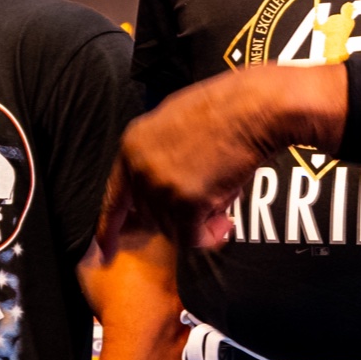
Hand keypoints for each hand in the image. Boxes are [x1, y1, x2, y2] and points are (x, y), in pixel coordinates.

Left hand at [117, 67, 328, 245]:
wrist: (255, 108)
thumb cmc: (227, 109)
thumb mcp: (175, 124)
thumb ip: (158, 155)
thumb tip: (162, 187)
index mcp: (132, 146)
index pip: (115, 197)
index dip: (109, 227)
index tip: (105, 250)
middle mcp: (139, 168)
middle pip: (150, 217)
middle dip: (178, 217)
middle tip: (209, 204)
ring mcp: (160, 186)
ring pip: (172, 229)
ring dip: (200, 224)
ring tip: (224, 201)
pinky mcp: (185, 202)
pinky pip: (192, 237)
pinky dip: (210, 237)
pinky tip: (226, 224)